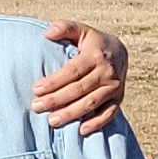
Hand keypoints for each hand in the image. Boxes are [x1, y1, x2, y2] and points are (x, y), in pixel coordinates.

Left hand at [31, 22, 131, 136]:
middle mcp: (106, 72)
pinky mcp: (118, 99)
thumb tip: (48, 33)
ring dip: (71, 113)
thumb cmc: (93, 43)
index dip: (54, 81)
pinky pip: (108, 114)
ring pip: (91, 103)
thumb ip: (64, 28)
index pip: (72, 71)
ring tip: (52, 121)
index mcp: (95, 55)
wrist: (121, 52)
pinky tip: (80, 131)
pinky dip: (96, 123)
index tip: (36, 89)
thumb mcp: (81, 30)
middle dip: (56, 100)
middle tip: (37, 107)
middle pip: (79, 89)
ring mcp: (114, 87)